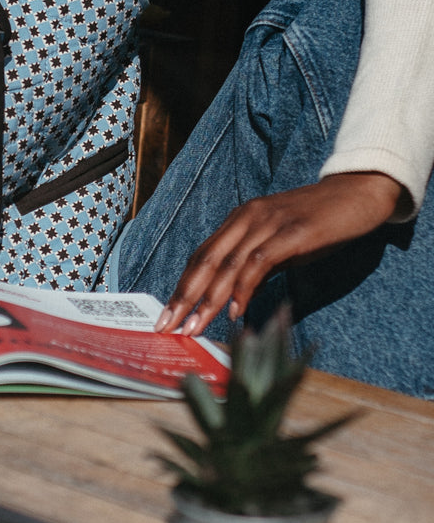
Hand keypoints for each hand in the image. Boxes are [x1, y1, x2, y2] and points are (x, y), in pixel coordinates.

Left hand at [154, 171, 403, 337]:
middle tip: (168, 326)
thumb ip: (255, 265)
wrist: (356, 195)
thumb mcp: (279, 244)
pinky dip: (244, 288)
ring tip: (195, 327)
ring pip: (227, 265)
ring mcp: (268, 224)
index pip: (201, 256)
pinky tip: (235, 311)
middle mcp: (247, 218)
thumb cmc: (318, 223)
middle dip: (184, 297)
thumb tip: (233, 298)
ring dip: (208, 300)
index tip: (167, 316)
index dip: (182, 287)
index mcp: (239, 220)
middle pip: (205, 261)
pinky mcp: (292, 234)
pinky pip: (259, 263)